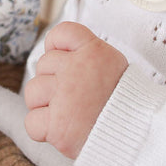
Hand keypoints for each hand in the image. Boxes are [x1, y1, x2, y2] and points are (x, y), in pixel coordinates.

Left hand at [24, 21, 127, 158]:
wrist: (134, 132)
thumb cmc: (124, 101)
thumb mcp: (114, 63)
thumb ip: (88, 54)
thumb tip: (64, 51)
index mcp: (92, 50)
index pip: (61, 33)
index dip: (55, 45)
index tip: (60, 57)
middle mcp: (75, 69)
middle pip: (43, 64)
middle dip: (52, 79)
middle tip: (71, 94)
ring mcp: (63, 96)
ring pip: (33, 90)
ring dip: (43, 103)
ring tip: (64, 111)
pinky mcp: (56, 125)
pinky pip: (31, 121)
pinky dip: (41, 128)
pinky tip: (59, 127)